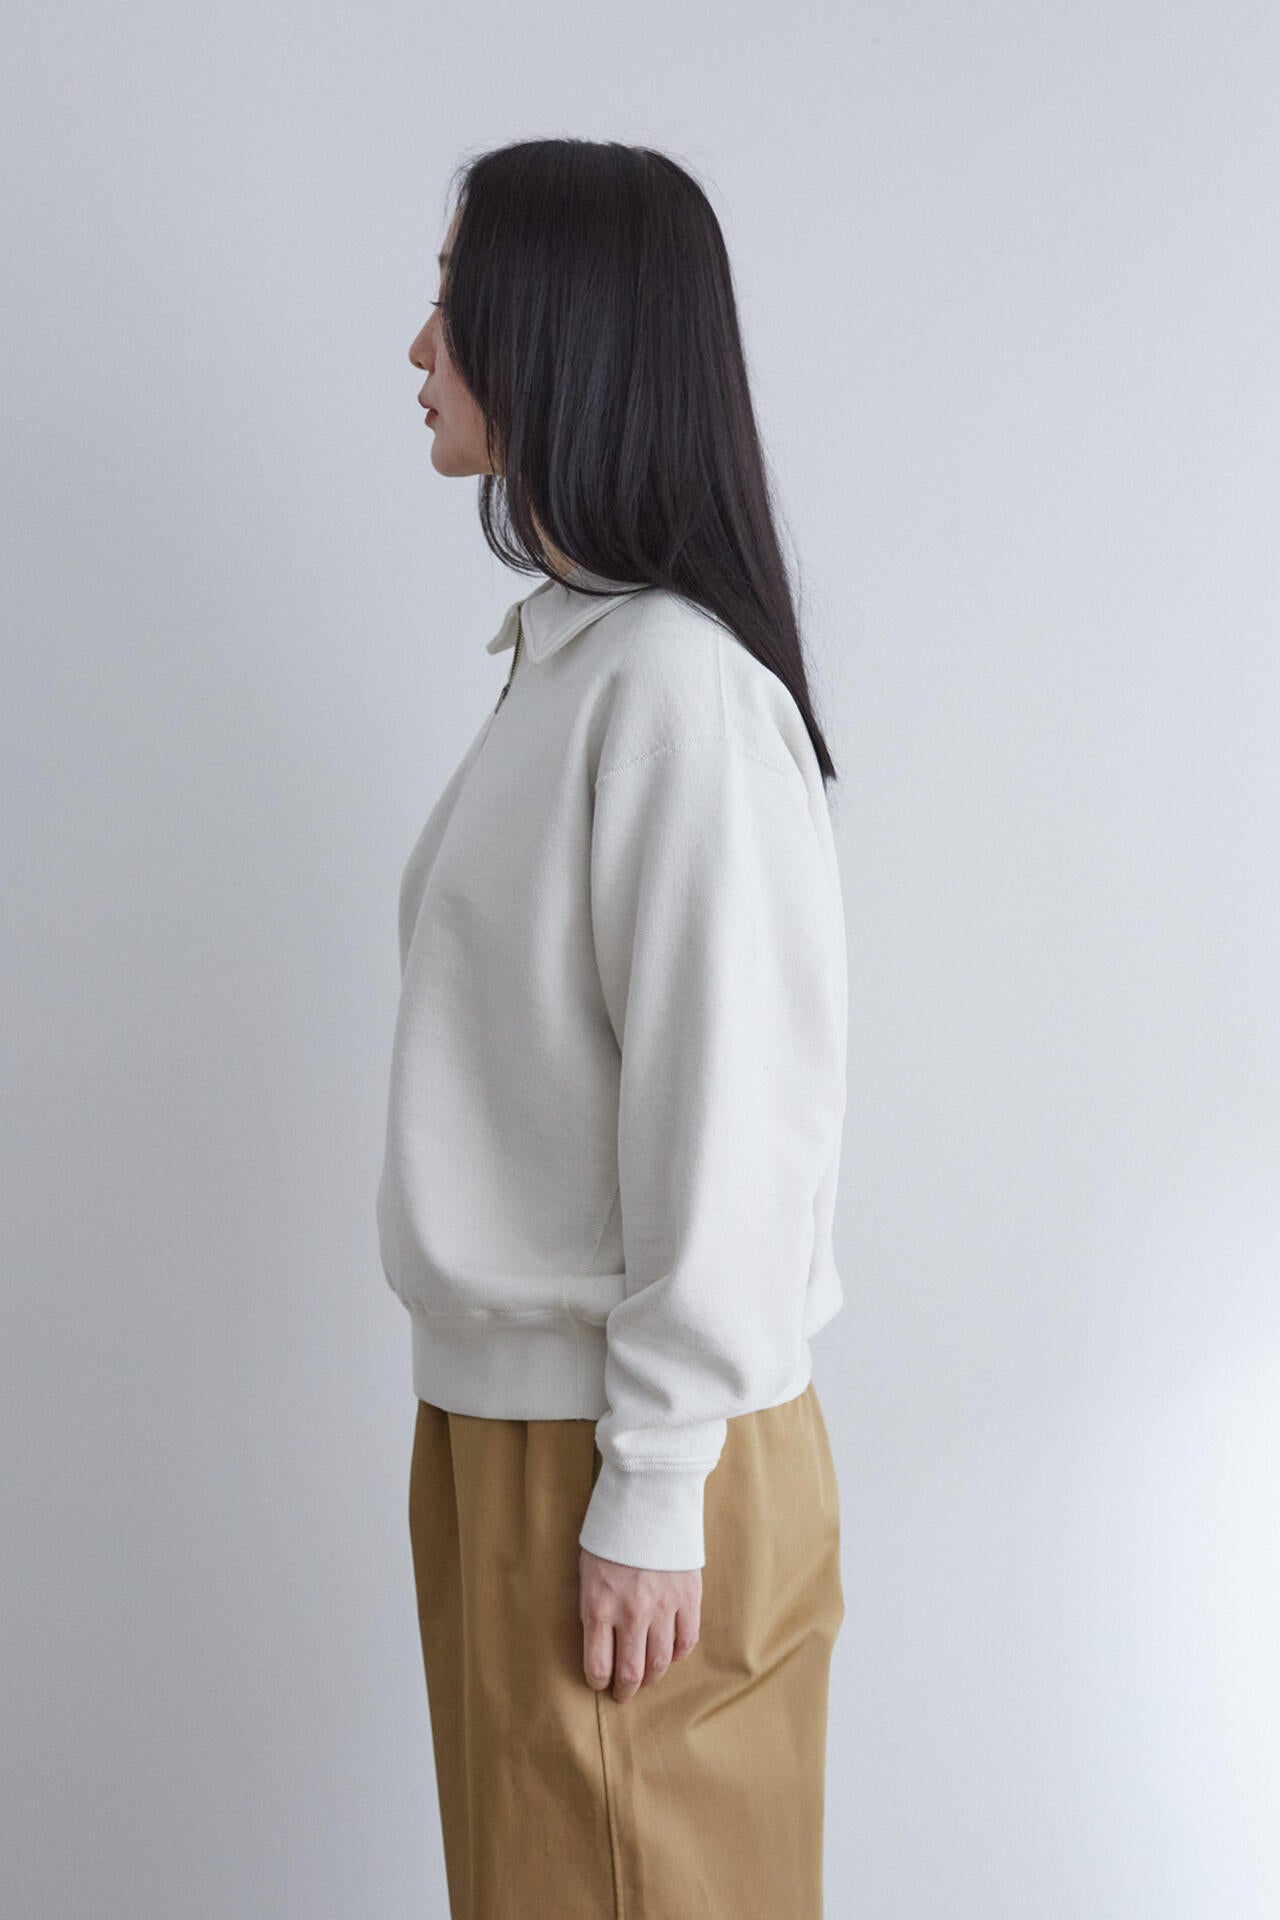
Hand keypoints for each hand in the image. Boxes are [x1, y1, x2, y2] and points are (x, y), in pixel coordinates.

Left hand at [579, 1546, 701, 1701]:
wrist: (647, 1499)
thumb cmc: (610, 1535)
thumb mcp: (587, 1571)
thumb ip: (594, 1608)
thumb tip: (600, 1643)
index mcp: (599, 1608)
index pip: (598, 1665)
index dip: (599, 1681)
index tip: (600, 1683)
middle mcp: (631, 1614)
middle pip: (631, 1672)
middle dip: (625, 1689)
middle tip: (624, 1694)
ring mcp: (663, 1607)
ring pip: (660, 1662)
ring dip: (652, 1677)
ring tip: (647, 1679)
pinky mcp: (688, 1597)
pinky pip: (687, 1640)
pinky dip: (679, 1653)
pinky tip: (671, 1654)